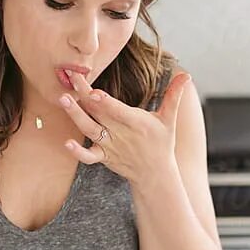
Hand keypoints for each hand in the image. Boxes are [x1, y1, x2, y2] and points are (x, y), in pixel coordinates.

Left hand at [58, 70, 191, 182]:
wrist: (155, 174)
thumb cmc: (162, 143)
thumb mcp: (169, 119)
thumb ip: (174, 95)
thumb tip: (186, 75)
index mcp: (136, 123)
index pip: (117, 110)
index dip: (104, 100)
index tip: (92, 89)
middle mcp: (121, 134)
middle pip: (99, 112)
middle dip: (83, 94)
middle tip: (71, 76)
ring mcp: (110, 146)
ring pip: (89, 129)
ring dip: (75, 115)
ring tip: (63, 99)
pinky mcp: (103, 156)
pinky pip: (88, 156)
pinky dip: (78, 152)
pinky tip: (66, 143)